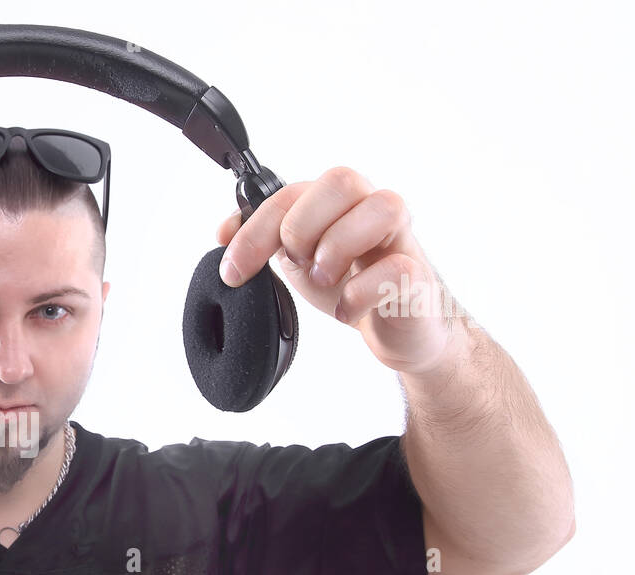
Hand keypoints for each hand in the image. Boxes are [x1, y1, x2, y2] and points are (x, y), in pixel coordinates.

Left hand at [214, 166, 465, 376]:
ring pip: (382, 207)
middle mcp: (372, 208)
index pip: (291, 192)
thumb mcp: (299, 260)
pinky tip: (346, 311)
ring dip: (337, 247)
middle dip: (302, 226)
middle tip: (297, 263)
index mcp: (337, 202)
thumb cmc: (353, 283)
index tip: (233, 269)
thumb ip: (266, 240)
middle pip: (341, 179)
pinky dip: (360, 293)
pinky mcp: (417, 275)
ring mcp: (401, 238)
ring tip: (325, 280)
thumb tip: (226, 230)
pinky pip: (397, 269)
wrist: (400, 327)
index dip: (254, 228)